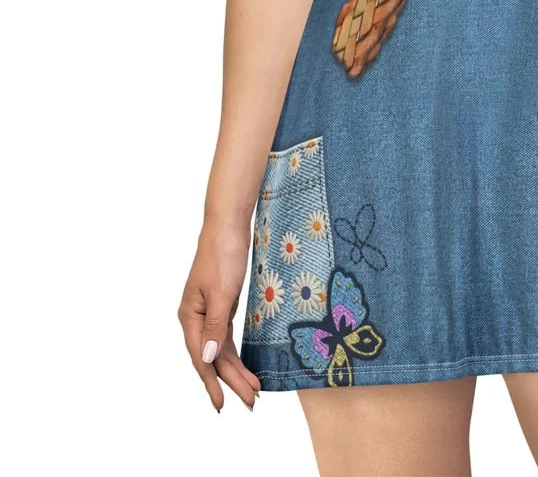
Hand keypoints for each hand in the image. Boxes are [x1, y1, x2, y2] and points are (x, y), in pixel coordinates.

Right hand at [178, 219, 259, 410]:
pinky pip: (225, 338)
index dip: (212, 383)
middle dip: (231, 381)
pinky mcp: (220, 306)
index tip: (223, 404)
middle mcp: (195, 319)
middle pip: (213, 358)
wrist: (228, 227)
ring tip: (253, 391)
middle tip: (250, 403)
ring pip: (221, 350)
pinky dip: (235, 353)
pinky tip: (243, 366)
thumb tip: (209, 360)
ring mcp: (207, 313)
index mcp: (190, 317)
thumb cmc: (223, 255)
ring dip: (235, 370)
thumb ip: (216, 326)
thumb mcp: (222, 292)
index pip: (202, 358)